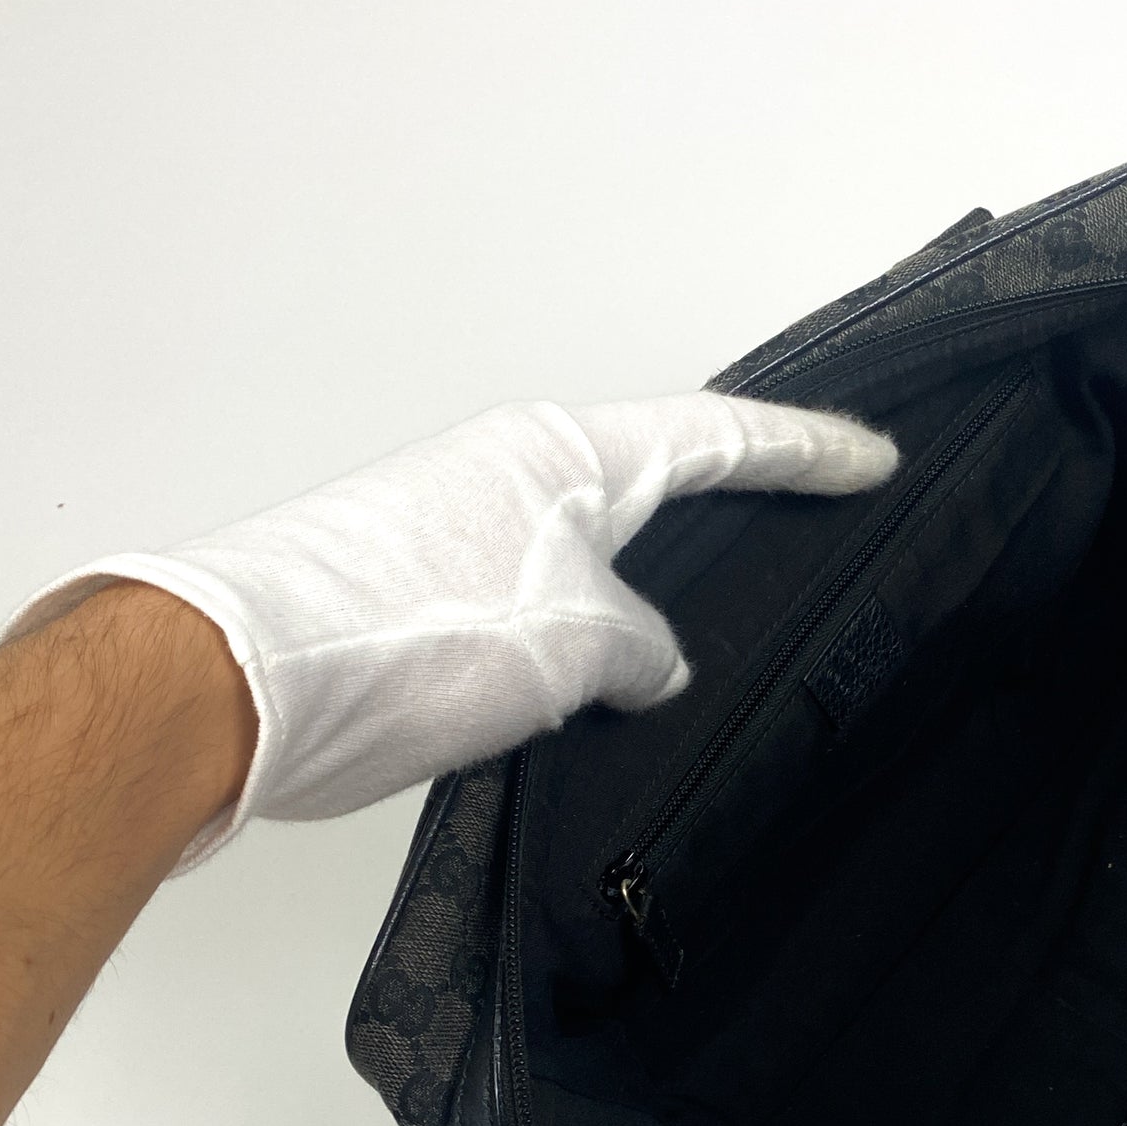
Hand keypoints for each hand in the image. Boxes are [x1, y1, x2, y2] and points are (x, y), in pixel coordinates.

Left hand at [0, 393, 897, 865]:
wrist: (249, 687)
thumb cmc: (419, 633)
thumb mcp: (577, 640)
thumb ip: (645, 647)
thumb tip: (652, 665)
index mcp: (566, 454)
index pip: (718, 438)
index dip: (807, 451)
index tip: (877, 459)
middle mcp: (519, 476)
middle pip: (657, 484)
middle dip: (735, 506)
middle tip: (815, 519)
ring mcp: (471, 533)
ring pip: (600, 556)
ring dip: (656, 590)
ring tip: (730, 621)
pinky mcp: (434, 597)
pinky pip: (551, 607)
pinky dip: (595, 638)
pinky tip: (625, 686)